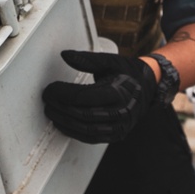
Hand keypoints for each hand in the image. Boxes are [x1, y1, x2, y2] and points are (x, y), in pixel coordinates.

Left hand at [42, 49, 158, 143]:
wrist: (147, 88)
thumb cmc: (127, 73)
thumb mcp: (109, 61)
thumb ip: (86, 59)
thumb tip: (65, 55)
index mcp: (120, 92)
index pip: (85, 97)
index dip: (63, 94)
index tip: (50, 89)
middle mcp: (121, 111)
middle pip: (84, 115)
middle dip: (61, 109)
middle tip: (47, 100)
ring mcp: (120, 126)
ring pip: (87, 130)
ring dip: (65, 123)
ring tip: (51, 112)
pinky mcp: (116, 135)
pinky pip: (92, 138)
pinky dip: (75, 132)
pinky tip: (62, 124)